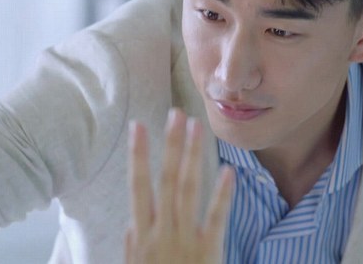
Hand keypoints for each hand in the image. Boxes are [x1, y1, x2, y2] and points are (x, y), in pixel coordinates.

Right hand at [125, 109, 234, 263]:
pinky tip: (228, 171)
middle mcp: (163, 231)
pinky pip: (217, 218)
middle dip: (171, 145)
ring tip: (198, 129)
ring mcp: (187, 239)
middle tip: (175, 114)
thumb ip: (133, 247)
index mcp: (142, 235)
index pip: (138, 186)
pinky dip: (222, 195)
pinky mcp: (210, 251)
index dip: (138, 155)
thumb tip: (134, 222)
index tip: (138, 127)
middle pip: (167, 179)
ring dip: (194, 157)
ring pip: (190, 189)